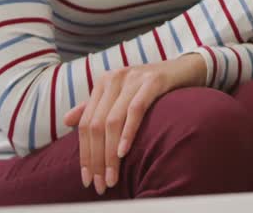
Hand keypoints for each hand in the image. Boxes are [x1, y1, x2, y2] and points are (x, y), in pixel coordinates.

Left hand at [62, 54, 206, 194]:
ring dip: (110, 153)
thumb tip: (67, 120)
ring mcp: (133, 78)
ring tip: (112, 176)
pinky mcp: (153, 81)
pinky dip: (128, 132)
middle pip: (96, 125)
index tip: (87, 178)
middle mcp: (114, 78)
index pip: (86, 124)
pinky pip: (136, 109)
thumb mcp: (121, 96)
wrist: (185, 69)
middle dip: (96, 158)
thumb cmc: (152, 88)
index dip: (85, 153)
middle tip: (101, 184)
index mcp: (103, 83)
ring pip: (113, 121)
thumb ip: (96, 107)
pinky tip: (123, 151)